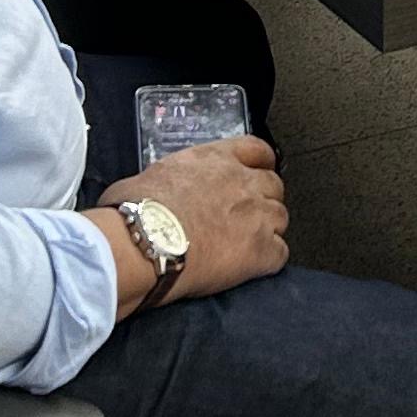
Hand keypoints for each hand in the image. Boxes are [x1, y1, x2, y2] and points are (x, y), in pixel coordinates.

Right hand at [98, 134, 288, 305]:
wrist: (142, 243)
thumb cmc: (136, 212)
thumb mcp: (148, 176)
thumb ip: (169, 178)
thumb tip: (157, 189)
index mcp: (215, 159)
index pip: (257, 150)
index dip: (260, 163)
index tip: (257, 172)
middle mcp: (242, 182)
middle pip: (274, 185)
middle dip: (264, 200)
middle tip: (246, 216)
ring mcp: (256, 216)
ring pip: (281, 218)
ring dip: (268, 230)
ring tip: (246, 245)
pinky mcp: (260, 251)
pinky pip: (280, 254)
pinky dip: (268, 261)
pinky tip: (251, 267)